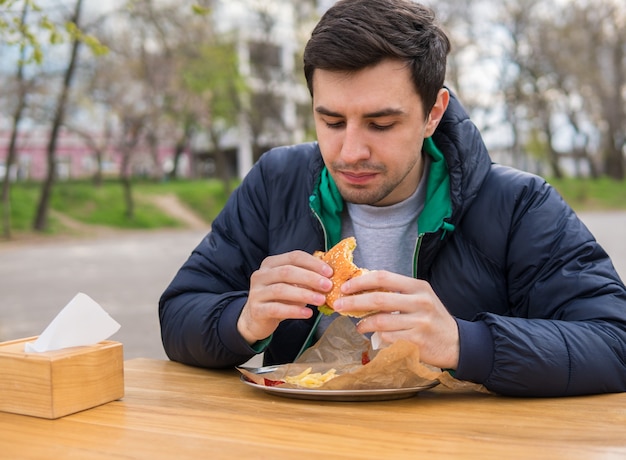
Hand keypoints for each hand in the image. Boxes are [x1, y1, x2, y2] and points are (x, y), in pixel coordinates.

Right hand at [238, 251, 332, 343]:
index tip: (329, 272)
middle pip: (287, 272)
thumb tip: (330, 274)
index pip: (294, 257)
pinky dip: (294, 311)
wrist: (256, 319)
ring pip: (281, 290)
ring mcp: (256, 292)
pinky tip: (308, 313)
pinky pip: (276, 309)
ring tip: (321, 300)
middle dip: (310, 278)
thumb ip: (306, 277)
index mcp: (271, 263)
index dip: (313, 263)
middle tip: (328, 286)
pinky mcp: (256, 309)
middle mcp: (261, 275)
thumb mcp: (292, 284)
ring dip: (304, 294)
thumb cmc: (279, 298)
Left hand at [333, 270, 458, 369]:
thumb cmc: (432, 318)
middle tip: (338, 305)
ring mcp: (419, 322)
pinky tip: (372, 336)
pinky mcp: (417, 341)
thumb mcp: (420, 298)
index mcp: (418, 287)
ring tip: (358, 325)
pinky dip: (375, 337)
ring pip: (380, 321)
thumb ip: (397, 292)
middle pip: (378, 299)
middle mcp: (420, 302)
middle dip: (353, 302)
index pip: (383, 277)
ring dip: (362, 323)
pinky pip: (387, 338)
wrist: (457, 343)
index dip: (361, 281)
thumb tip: (362, 288)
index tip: (345, 287)